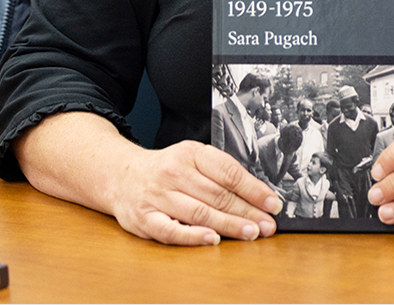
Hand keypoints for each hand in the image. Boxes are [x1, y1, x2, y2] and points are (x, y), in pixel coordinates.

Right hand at [108, 140, 284, 245]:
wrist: (120, 175)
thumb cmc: (164, 170)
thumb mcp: (191, 158)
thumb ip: (220, 172)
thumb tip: (258, 195)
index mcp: (189, 154)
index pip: (228, 172)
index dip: (254, 189)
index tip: (272, 203)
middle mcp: (173, 173)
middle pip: (217, 195)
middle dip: (247, 212)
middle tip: (267, 225)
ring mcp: (157, 196)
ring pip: (199, 213)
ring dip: (228, 225)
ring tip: (250, 233)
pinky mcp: (144, 218)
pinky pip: (171, 230)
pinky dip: (193, 236)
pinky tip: (212, 239)